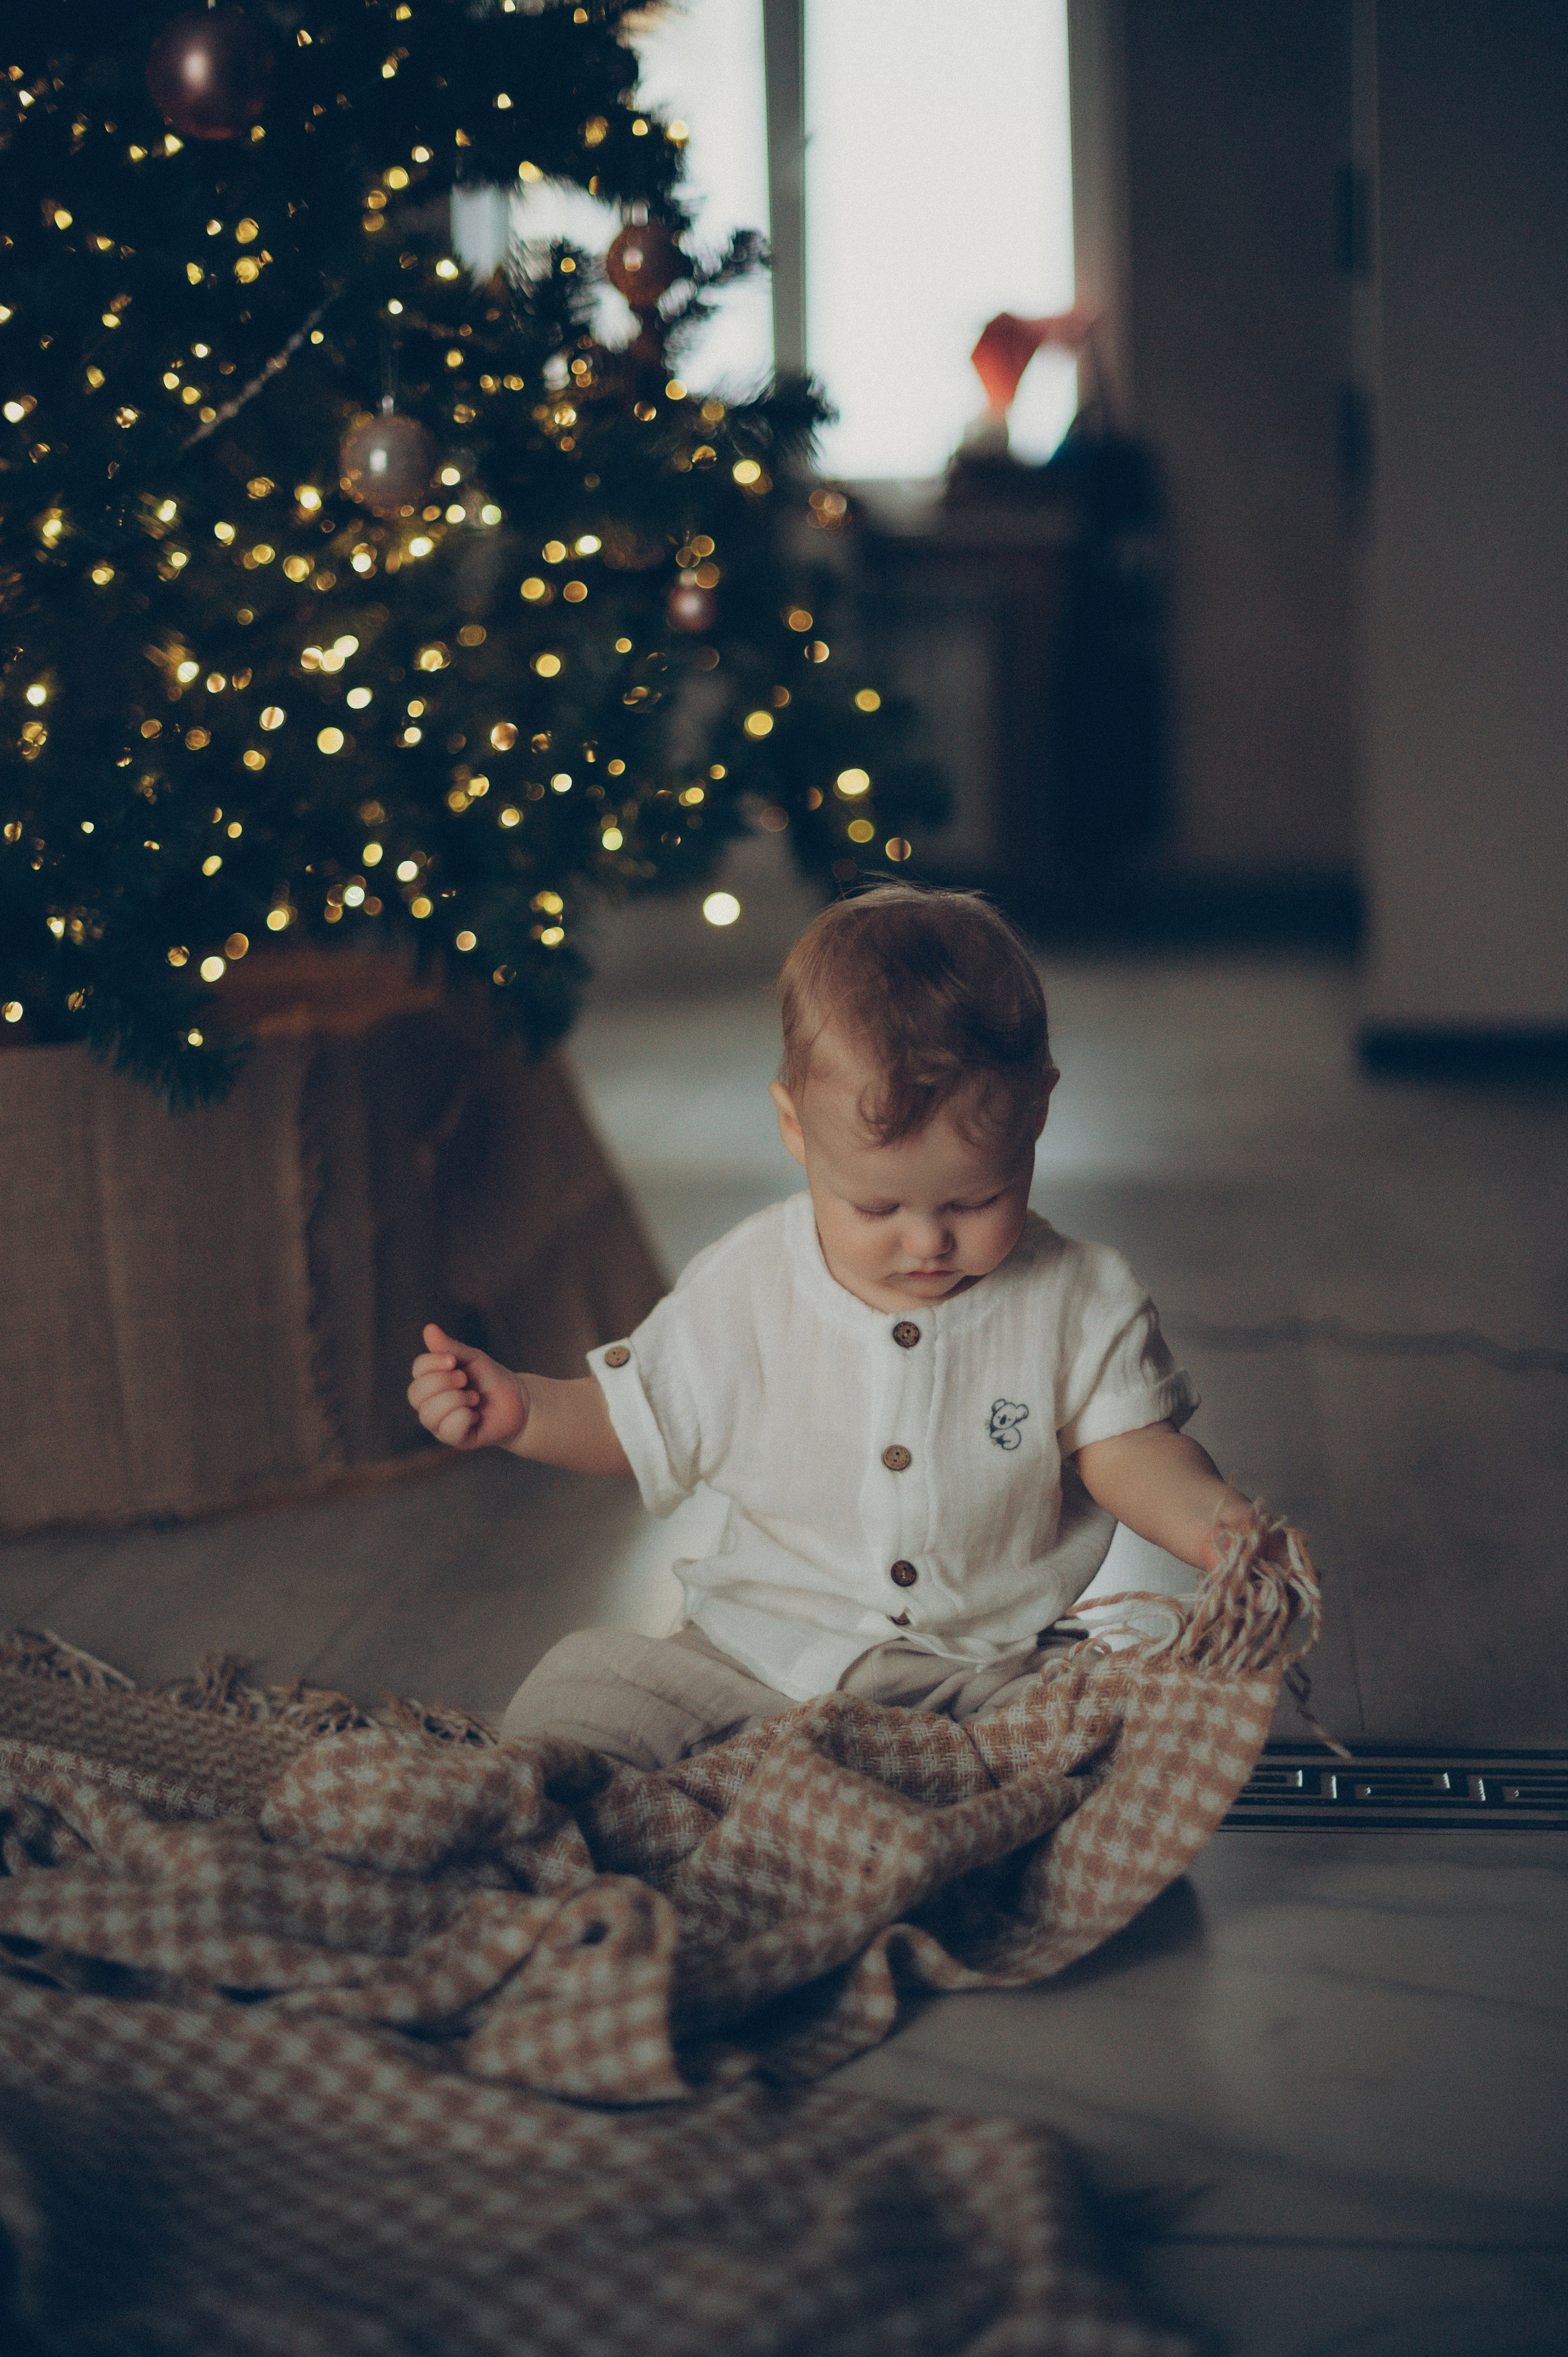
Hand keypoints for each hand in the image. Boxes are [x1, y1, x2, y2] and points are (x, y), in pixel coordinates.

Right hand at [408, 1322, 526, 1450]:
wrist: (519, 1402)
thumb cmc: (491, 1379)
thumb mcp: (472, 1359)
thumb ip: (450, 1347)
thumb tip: (429, 1328)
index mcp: (432, 1381)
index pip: (418, 1371)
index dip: (433, 1364)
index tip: (454, 1362)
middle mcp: (430, 1404)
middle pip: (415, 1394)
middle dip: (442, 1383)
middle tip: (465, 1380)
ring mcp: (440, 1424)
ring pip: (429, 1414)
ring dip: (455, 1400)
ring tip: (473, 1398)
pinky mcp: (455, 1440)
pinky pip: (448, 1430)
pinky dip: (464, 1417)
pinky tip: (475, 1415)